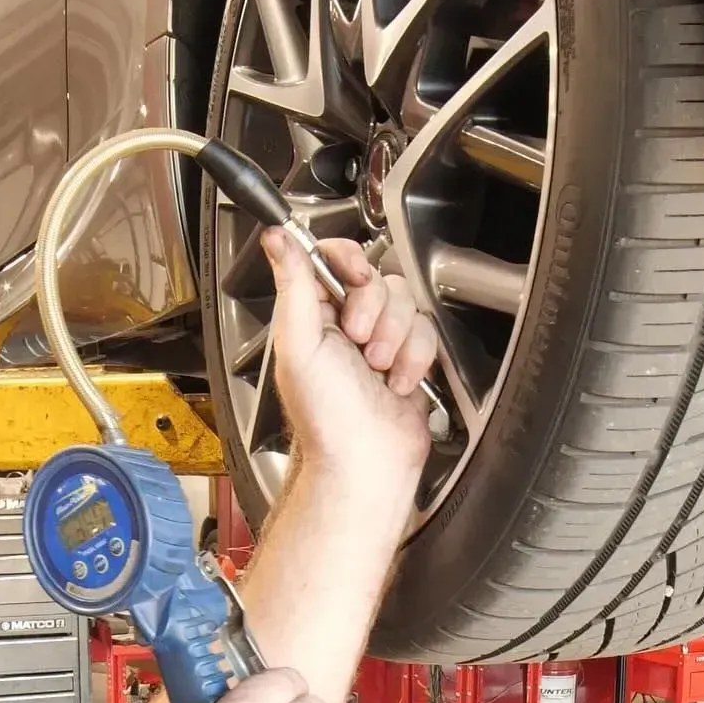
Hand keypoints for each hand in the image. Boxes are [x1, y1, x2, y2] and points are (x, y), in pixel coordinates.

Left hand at [262, 230, 435, 472]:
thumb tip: (276, 240)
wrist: (365, 462)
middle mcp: (346, 326)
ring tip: (379, 370)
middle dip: (375, 312)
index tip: (354, 278)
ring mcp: (381, 342)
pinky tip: (398, 384)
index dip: (348, 261)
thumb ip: (292, 289)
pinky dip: (417, 359)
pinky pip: (427, 332)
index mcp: (312, 316)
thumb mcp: (299, 348)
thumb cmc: (326, 418)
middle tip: (361, 344)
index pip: (331, 260)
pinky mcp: (410, 359)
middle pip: (377, 278)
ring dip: (397, 338)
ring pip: (405, 304)